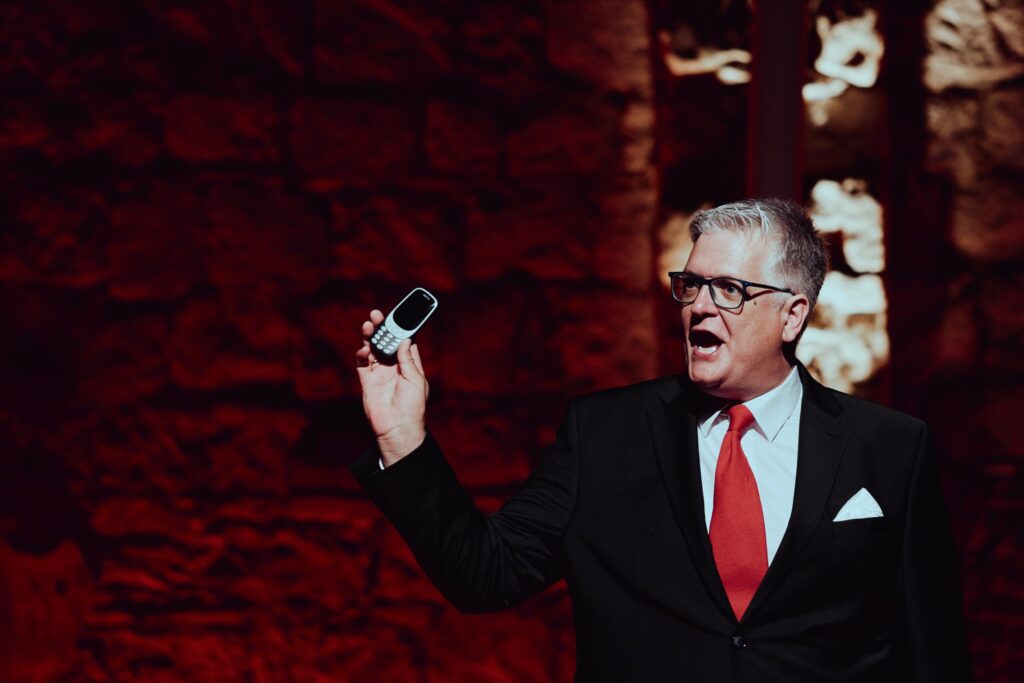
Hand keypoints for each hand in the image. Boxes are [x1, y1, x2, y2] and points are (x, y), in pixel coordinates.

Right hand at [355, 309, 428, 464]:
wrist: (397, 428)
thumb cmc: (412, 406)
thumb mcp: (415, 379)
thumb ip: (407, 359)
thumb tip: (405, 339)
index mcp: (410, 364)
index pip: (405, 341)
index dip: (401, 328)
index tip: (398, 314)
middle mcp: (394, 366)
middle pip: (387, 341)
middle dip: (382, 328)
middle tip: (377, 315)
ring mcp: (380, 372)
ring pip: (373, 349)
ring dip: (370, 336)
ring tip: (368, 325)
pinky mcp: (368, 380)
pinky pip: (363, 363)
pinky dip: (362, 354)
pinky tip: (364, 349)